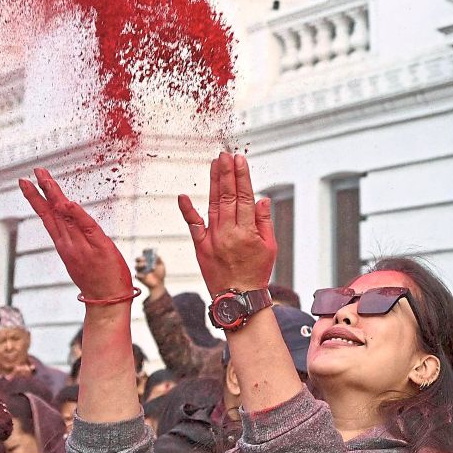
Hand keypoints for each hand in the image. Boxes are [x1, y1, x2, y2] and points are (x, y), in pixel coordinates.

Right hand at [20, 168, 133, 301]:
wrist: (108, 301)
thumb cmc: (99, 280)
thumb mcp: (82, 258)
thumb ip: (75, 240)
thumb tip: (70, 223)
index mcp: (65, 245)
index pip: (49, 217)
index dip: (38, 199)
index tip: (28, 183)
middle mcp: (69, 244)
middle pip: (52, 214)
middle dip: (41, 193)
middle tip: (30, 175)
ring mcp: (82, 246)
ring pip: (65, 217)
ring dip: (54, 196)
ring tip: (44, 179)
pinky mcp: (99, 248)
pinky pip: (87, 227)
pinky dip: (76, 215)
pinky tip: (66, 203)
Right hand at [133, 253, 167, 297]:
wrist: (158, 284)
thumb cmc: (160, 274)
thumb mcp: (161, 266)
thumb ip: (159, 260)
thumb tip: (156, 255)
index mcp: (147, 260)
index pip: (144, 254)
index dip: (144, 251)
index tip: (146, 250)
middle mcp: (143, 264)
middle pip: (138, 259)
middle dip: (140, 258)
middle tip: (144, 258)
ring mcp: (140, 271)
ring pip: (136, 266)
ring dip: (140, 265)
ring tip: (145, 265)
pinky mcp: (139, 277)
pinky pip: (137, 275)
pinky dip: (139, 275)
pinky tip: (144, 275)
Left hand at [178, 152, 275, 294]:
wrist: (238, 298)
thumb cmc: (257, 272)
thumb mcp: (269, 248)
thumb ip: (264, 222)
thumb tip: (261, 199)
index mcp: (247, 232)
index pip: (245, 197)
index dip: (242, 177)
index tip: (239, 160)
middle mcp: (228, 233)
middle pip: (228, 196)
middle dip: (226, 173)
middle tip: (225, 155)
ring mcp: (212, 239)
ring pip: (213, 204)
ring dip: (214, 183)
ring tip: (215, 164)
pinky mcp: (200, 246)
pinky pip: (193, 225)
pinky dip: (187, 210)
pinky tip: (183, 196)